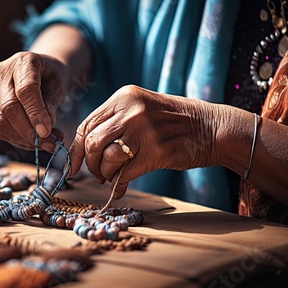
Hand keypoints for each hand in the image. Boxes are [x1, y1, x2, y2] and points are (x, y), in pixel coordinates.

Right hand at [0, 51, 66, 150]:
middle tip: (49, 142)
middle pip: (8, 107)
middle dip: (28, 131)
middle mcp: (2, 73)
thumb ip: (50, 105)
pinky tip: (32, 142)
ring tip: (44, 143)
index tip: (47, 131)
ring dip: (22, 139)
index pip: (25, 90)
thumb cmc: (50, 78)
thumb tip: (43, 130)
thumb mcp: (58, 87)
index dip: (35, 113)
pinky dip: (16, 140)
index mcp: (23, 61)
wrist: (39, 74)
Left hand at [69, 85, 217, 198]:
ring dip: (105, 174)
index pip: (88, 124)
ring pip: (107, 158)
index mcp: (124, 97)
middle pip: (93, 142)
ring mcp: (144, 130)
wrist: (213, 128)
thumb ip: (116, 121)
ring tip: (111, 178)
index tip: (74, 165)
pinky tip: (119, 190)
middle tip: (98, 174)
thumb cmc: (175, 121)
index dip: (77, 148)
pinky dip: (118, 186)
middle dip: (90, 163)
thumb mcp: (142, 108)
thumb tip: (86, 148)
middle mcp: (131, 110)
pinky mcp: (156, 152)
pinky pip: (125, 174)